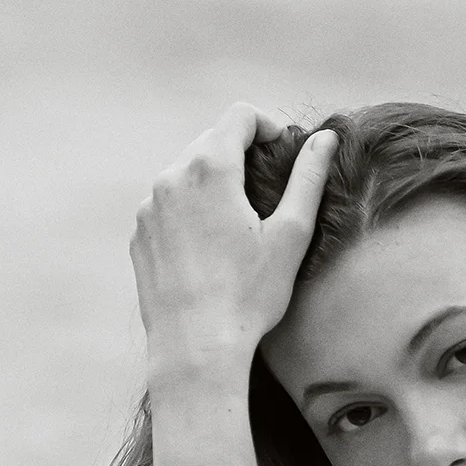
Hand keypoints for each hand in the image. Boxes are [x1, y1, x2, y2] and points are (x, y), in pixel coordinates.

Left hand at [131, 103, 335, 379]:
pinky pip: (167, 206)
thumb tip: (325, 139)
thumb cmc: (248, 296)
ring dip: (213, 184)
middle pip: (211, 142)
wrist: (195, 349)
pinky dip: (190, 212)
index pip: (240, 116)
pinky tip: (210, 250)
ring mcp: (149, 207)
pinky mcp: (139, 235)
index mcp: (211, 168)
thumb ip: (308, 179)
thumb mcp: (291, 235)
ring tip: (238, 225)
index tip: (282, 149)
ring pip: (186, 174)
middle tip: (266, 191)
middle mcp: (172, 177)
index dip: (267, 125)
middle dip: (240, 155)